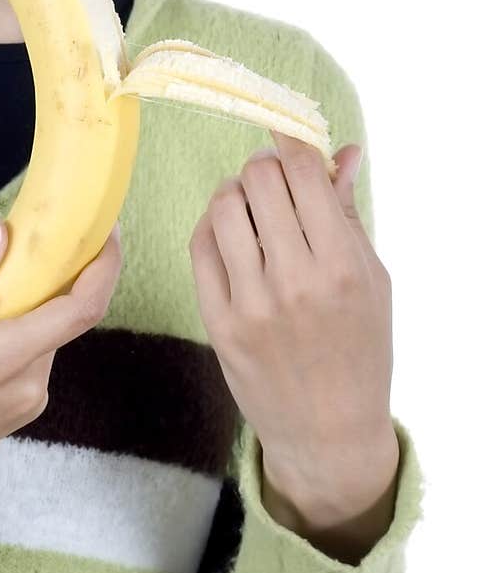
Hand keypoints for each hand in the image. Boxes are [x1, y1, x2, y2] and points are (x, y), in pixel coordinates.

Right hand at [0, 219, 122, 535]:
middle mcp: (28, 387)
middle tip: (14, 235)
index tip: (104, 226)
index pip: (81, 310)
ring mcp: (24, 403)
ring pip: (44, 332)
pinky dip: (13, 326)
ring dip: (24, 300)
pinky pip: (28, 353)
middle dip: (50, 272)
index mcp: (2, 365)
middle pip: (62, 313)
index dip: (104, 264)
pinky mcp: (14, 411)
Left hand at [189, 131, 395, 517]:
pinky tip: (228, 232)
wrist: (328, 433)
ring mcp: (252, 304)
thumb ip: (348, 214)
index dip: (290, 143)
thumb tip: (342, 151)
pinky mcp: (218, 322)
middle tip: (273, 179)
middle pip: (259, 181)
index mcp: (343, 267)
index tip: (286, 138)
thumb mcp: (372, 282)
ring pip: (224, 207)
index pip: (304, 174)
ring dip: (235, 193)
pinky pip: (200, 247)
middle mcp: (296, 282)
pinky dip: (212, 227)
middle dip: (264, 167)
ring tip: (251, 207)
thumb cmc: (360, 351)